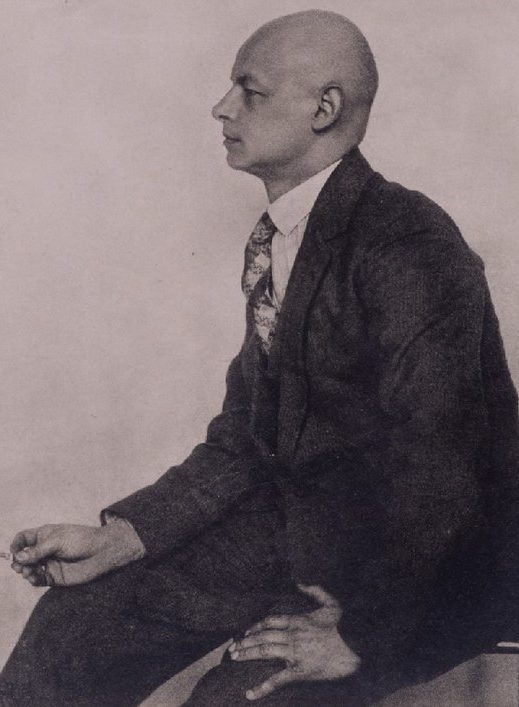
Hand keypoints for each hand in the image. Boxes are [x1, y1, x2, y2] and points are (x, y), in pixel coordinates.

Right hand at [10, 520, 144, 586]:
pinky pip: (39, 580)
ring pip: (29, 569)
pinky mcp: (55, 577)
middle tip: (20, 567)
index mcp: (44, 535)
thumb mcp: (57, 541)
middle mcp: (44, 550)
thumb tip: (17, 557)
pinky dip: (33, 580)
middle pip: (23, 557)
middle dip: (18, 562)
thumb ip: (38, 550)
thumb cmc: (82, 540)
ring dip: (25, 571)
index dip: (16, 545)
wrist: (102, 552)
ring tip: (28, 572)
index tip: (14, 552)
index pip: (23, 539)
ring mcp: (49, 563)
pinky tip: (34, 578)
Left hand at [229, 584, 359, 700]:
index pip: (269, 621)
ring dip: (247, 654)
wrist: (358, 648)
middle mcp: (292, 635)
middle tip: (232, 649)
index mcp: (298, 620)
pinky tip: (249, 693)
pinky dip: (262, 688)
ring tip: (234, 658)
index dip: (255, 626)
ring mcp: (295, 653)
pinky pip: (277, 680)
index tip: (245, 632)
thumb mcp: (332, 603)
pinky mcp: (300, 671)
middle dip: (245, 642)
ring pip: (265, 652)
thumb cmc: (346, 626)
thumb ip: (315, 591)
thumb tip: (299, 582)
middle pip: (262, 636)